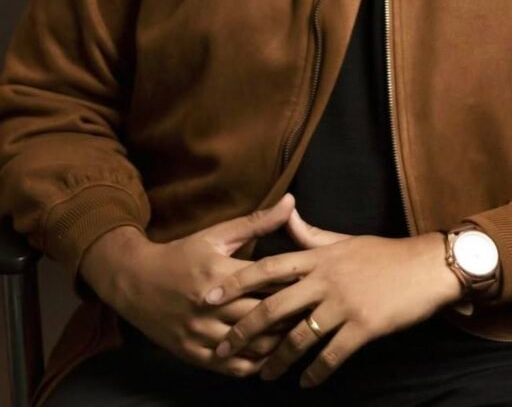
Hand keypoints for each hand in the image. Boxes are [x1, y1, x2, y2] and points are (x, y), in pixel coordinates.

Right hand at [80, 194, 296, 375]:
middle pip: (264, 317)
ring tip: (300, 335)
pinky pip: (233, 367)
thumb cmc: (181, 254)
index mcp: (220, 273)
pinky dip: (256, 363)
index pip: (269, 282)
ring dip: (278, 343)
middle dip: (292, 315)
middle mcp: (210, 307)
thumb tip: (291, 201)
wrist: (135, 282)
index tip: (318, 283)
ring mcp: (201, 334)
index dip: (296, 284)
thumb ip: (257, 222)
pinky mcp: (194, 354)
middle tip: (317, 312)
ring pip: (252, 346)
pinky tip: (271, 355)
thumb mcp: (216, 235)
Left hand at [206, 215, 461, 387]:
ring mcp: (344, 304)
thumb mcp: (345, 240)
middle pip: (274, 306)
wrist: (426, 267)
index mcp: (319, 257)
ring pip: (298, 337)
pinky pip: (330, 355)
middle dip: (244, 330)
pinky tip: (306, 382)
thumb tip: (286, 214)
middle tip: (221, 348)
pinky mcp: (363, 326)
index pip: (269, 267)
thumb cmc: (385, 254)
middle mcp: (326, 278)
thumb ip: (312, 235)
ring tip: (262, 375)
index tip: (210, 295)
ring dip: (276, 360)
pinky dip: (315, 372)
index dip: (237, 282)